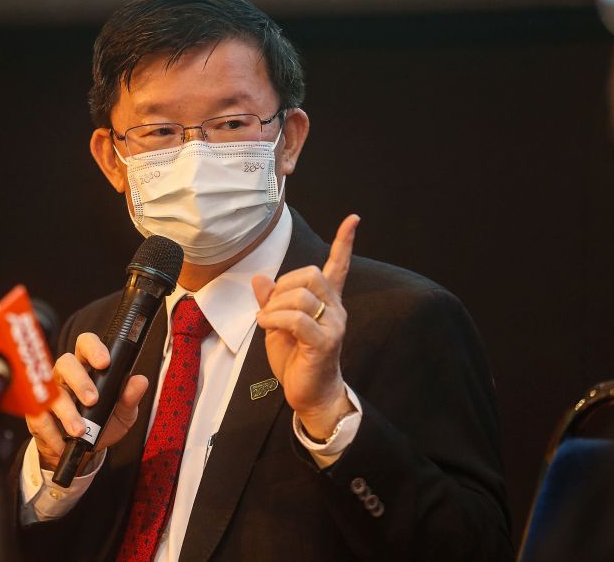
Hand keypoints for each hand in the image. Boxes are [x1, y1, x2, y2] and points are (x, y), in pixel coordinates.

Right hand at [24, 332, 148, 469]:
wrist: (82, 452)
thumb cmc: (102, 424)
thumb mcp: (122, 414)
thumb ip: (130, 398)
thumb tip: (140, 381)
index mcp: (87, 367)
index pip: (86, 344)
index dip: (93, 348)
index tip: (105, 363)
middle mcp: (66, 375)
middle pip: (66, 363)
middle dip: (79, 381)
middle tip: (93, 400)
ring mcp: (50, 393)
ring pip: (52, 392)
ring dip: (67, 411)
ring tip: (80, 430)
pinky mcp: (37, 413)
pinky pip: (39, 417)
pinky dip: (52, 432)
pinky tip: (63, 442)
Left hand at [252, 214, 359, 439]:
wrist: (308, 394)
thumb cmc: (296, 359)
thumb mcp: (277, 324)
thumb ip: (271, 301)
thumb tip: (260, 278)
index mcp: (327, 301)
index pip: (339, 266)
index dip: (345, 242)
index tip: (353, 219)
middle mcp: (336, 309)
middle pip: (311, 274)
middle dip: (284, 285)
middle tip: (270, 307)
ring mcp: (334, 325)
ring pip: (302, 295)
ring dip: (275, 305)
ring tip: (266, 321)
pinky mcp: (325, 342)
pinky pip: (297, 319)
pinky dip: (275, 318)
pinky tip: (266, 325)